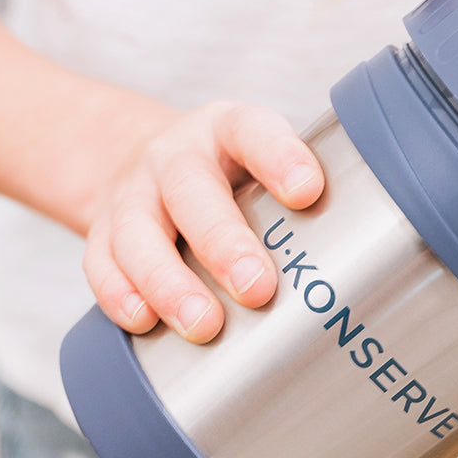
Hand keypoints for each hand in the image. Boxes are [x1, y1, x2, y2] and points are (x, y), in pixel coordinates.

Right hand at [82, 101, 323, 340]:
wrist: (137, 163)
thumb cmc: (228, 180)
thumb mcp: (262, 167)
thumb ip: (300, 204)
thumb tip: (356, 277)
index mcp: (228, 131)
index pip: (254, 132)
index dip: (280, 157)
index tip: (307, 192)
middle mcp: (175, 156)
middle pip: (191, 190)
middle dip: (224, 242)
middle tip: (258, 288)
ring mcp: (133, 194)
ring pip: (138, 233)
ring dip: (169, 282)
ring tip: (203, 326)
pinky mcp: (101, 232)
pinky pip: (101, 262)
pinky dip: (120, 294)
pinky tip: (144, 323)